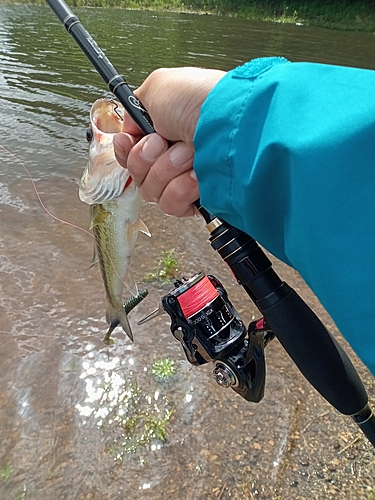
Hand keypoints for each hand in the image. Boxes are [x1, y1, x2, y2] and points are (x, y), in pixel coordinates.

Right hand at [113, 67, 224, 216]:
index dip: (127, 150)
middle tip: (168, 141)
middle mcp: (172, 156)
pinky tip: (196, 176)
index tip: (131, 141)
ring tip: (190, 154)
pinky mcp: (196, 199)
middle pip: (137, 174)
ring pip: (151, 190)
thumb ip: (134, 108)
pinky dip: (180, 188)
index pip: (130, 153)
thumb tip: (129, 129)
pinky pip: (170, 204)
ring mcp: (184, 179)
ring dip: (166, 169)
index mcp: (163, 132)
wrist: (230, 125)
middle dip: (148, 157)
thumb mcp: (157, 87)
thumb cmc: (200, 102)